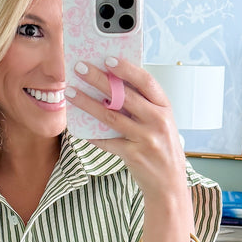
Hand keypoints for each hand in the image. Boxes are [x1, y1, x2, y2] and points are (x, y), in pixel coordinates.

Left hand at [67, 57, 189, 208]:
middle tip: (80, 68)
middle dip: (99, 79)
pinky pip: (107, 141)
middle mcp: (158, 121)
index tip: (107, 58)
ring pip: (111, 116)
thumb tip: (112, 84)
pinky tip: (79, 128)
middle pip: (124, 95)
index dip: (126, 68)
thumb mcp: (161, 122)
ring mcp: (146, 139)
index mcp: (164, 107)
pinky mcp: (134, 155)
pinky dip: (92, 134)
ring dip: (87, 103)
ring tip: (72, 92)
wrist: (169, 183)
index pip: (146, 81)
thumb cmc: (162, 148)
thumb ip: (143, 105)